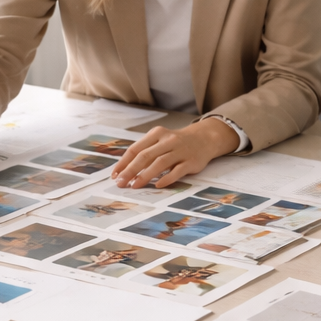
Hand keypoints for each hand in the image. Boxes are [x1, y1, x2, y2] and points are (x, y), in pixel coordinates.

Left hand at [111, 119, 239, 188]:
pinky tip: (158, 185)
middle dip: (130, 170)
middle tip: (120, 183)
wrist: (205, 138)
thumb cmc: (177, 142)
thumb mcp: (160, 141)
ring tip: (134, 186)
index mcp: (157, 134)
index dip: (124, 162)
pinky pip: (177, 171)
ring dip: (145, 175)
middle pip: (145, 156)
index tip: (115, 175)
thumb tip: (125, 170)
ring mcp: (180, 151)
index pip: (136, 149)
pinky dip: (167, 178)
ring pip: (160, 163)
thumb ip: (146, 152)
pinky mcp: (191, 162)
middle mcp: (168, 141)